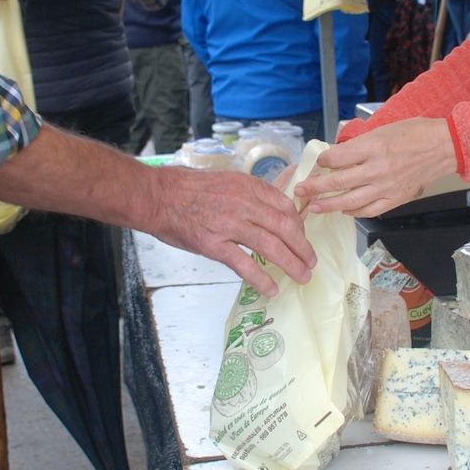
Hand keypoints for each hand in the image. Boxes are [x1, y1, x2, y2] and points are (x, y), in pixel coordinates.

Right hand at [144, 167, 314, 296]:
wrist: (158, 196)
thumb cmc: (189, 189)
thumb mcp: (227, 181)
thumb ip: (251, 194)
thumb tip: (274, 209)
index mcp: (248, 186)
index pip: (285, 205)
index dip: (299, 224)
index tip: (303, 237)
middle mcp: (243, 203)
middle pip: (285, 227)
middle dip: (303, 248)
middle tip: (311, 262)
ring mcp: (229, 225)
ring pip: (271, 246)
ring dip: (291, 264)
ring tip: (302, 277)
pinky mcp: (214, 244)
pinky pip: (244, 264)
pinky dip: (262, 279)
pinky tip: (271, 289)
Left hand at [292, 117, 455, 217]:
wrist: (444, 146)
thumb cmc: (415, 132)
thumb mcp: (383, 129)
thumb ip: (360, 144)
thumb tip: (339, 155)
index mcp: (373, 146)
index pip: (336, 158)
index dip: (321, 162)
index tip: (316, 163)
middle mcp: (377, 168)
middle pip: (338, 182)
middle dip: (315, 187)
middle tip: (300, 190)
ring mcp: (386, 186)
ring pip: (350, 201)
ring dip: (329, 205)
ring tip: (315, 207)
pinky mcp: (396, 198)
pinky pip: (369, 210)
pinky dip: (354, 212)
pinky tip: (345, 210)